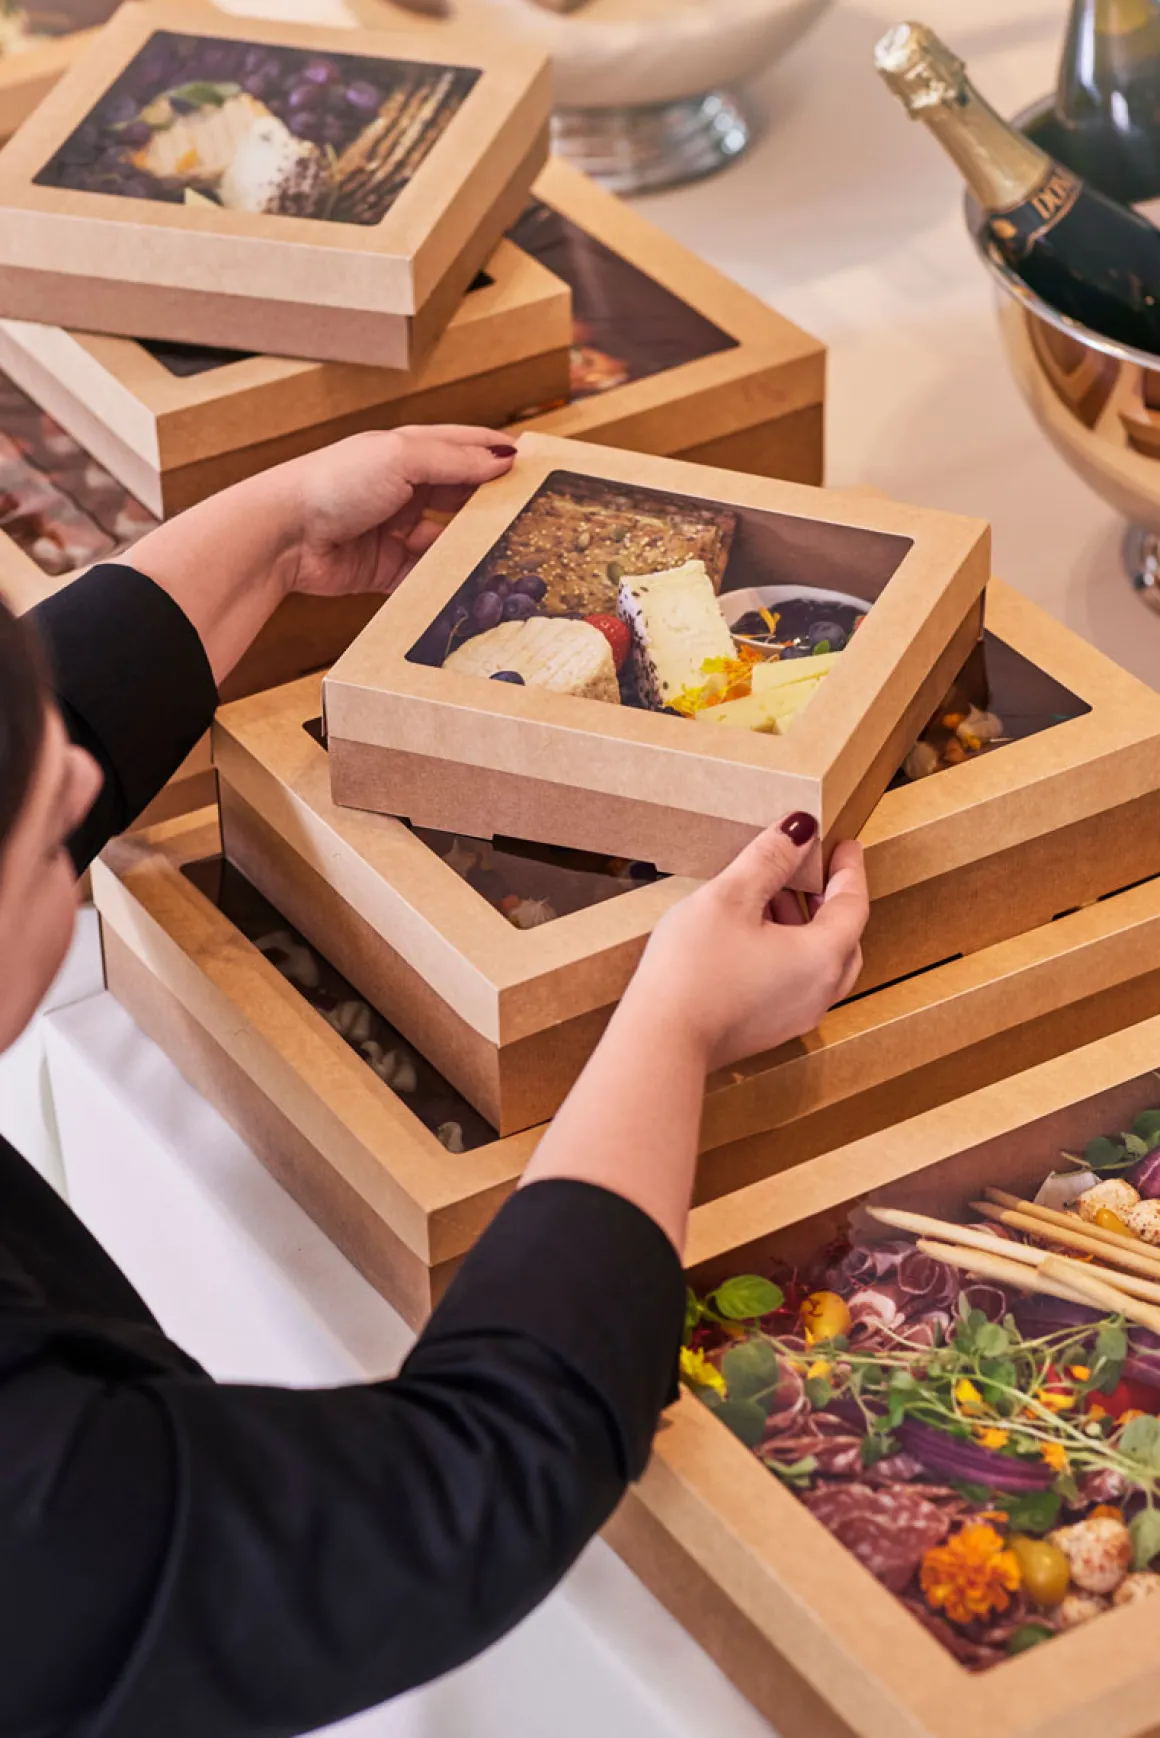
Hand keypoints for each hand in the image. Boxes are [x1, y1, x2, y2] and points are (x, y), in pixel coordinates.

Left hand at [128, 426, 517, 686]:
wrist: (283, 534)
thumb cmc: (336, 482)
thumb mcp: (402, 458)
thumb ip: (455, 460)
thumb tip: (505, 458)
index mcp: (408, 451)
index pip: (465, 447)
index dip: (500, 454)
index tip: (540, 466)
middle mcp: (404, 488)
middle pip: (462, 496)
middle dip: (495, 506)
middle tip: (538, 520)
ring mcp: (396, 530)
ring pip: (449, 540)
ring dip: (474, 548)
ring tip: (513, 559)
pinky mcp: (386, 569)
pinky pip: (427, 576)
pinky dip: (448, 581)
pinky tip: (475, 588)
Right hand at [624, 817, 868, 1073]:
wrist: (661, 1041)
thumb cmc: (694, 969)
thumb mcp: (731, 897)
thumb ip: (769, 858)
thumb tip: (800, 828)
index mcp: (822, 957)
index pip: (854, 905)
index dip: (850, 870)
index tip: (844, 844)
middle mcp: (819, 992)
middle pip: (843, 938)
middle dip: (830, 900)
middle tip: (813, 871)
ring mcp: (794, 1017)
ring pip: (818, 963)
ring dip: (805, 926)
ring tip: (773, 895)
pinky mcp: (767, 1030)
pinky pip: (795, 983)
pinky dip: (788, 952)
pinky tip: (752, 936)